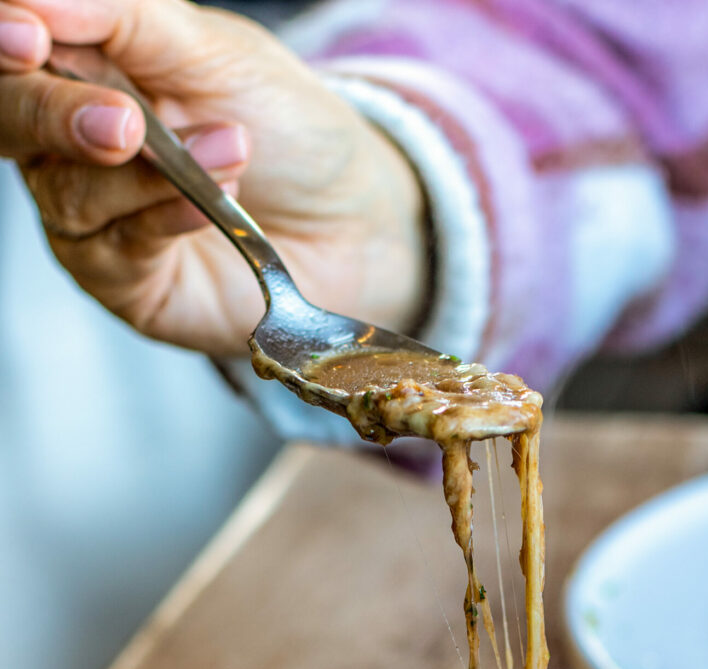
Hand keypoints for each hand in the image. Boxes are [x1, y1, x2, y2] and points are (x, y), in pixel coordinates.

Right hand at [0, 0, 425, 354]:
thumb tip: (35, 0)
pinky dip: (166, 219)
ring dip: (153, 173)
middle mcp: (66, 139)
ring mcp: (90, 214)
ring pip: (68, 191)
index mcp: (79, 62)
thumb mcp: (208, 48)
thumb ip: (120, 15)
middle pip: (11, 121)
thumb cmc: (286, 128)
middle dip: (54, 114)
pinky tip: (213, 207)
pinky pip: (118, 248)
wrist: (353, 217)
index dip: (6, 38)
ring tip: (232, 149)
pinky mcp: (123, 280)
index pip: (13, 46)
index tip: (27, 36)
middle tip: (122, 122)